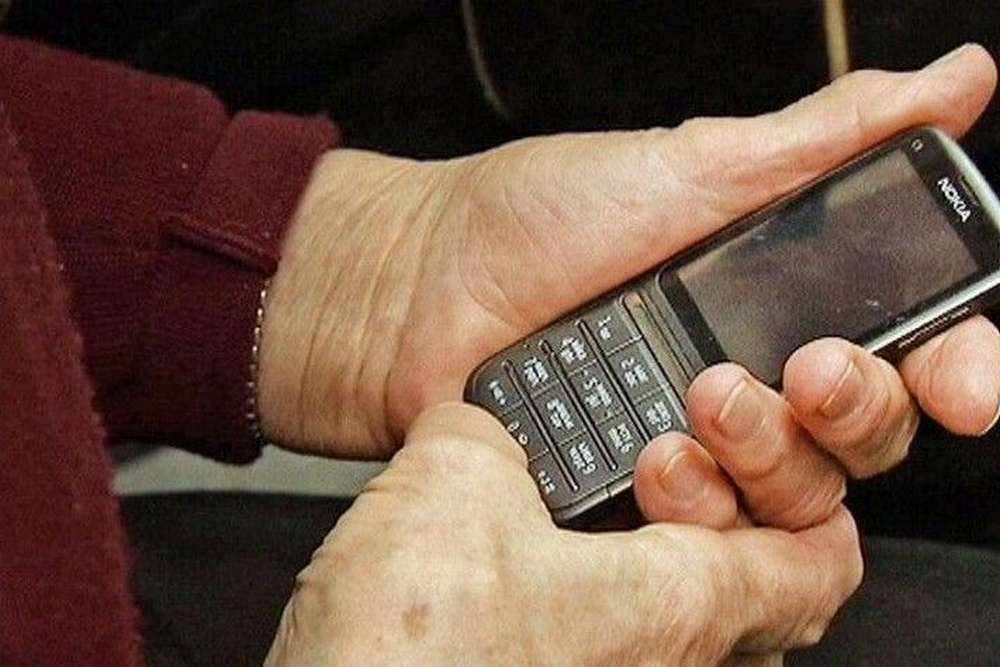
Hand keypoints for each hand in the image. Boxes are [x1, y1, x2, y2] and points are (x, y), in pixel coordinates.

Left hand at [258, 45, 998, 460]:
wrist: (419, 286)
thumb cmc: (540, 220)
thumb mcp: (691, 165)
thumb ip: (824, 140)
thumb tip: (957, 83)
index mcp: (782, 299)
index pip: (909, 345)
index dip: (956, 366)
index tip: (963, 376)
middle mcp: (753, 379)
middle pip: (870, 433)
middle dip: (865, 411)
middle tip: (810, 373)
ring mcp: (696, 446)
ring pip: (801, 497)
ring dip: (776, 460)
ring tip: (705, 403)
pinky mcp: (639, 498)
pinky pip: (708, 540)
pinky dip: (700, 510)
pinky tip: (658, 460)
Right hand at [265, 403, 861, 665]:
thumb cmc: (410, 646)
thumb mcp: (459, 477)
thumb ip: (492, 432)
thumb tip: (485, 432)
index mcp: (678, 607)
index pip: (818, 562)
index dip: (810, 498)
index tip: (773, 455)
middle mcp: (659, 663)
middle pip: (751, 587)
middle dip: (722, 505)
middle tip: (660, 456)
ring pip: (675, 613)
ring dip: (647, 542)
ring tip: (578, 488)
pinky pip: (602, 630)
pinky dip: (588, 575)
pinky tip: (521, 534)